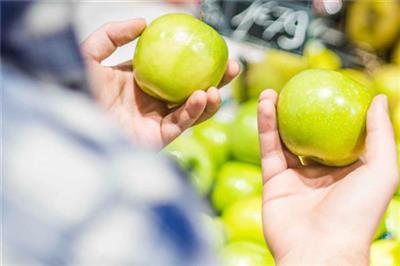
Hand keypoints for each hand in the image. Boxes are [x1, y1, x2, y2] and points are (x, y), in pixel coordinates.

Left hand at [81, 19, 238, 148]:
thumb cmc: (73, 88)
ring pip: (193, 110)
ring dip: (211, 99)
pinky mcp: (157, 138)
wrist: (68, 122)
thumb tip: (143, 22)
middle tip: (232, 66)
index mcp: (141, 82)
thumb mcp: (90, 54)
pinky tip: (203, 95)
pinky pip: (182, 123)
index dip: (195, 60)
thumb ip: (113, 34)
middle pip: (191, 89)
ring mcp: (156, 120)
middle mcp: (152, 102)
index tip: (212, 47)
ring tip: (221, 85)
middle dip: (215, 80)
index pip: (175, 70)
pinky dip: (194, 110)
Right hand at [257, 90, 397, 265]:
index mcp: (347, 171)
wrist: (320, 250)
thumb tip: (380, 99)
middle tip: (294, 88)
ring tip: (271, 92)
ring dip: (276, 114)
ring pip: (284, 139)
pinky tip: (265, 105)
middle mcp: (320, 173)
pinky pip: (269, 148)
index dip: (332, 111)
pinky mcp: (273, 181)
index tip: (326, 88)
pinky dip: (265, 126)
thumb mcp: (382, 170)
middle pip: (308, 134)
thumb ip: (381, 134)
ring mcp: (295, 177)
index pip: (339, 135)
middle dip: (299, 111)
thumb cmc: (357, 214)